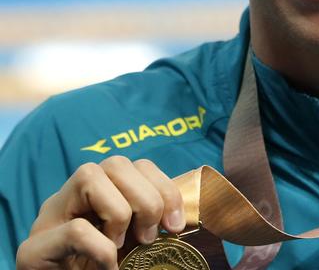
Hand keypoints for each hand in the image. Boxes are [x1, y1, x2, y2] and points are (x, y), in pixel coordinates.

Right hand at [16, 156, 185, 269]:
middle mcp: (71, 196)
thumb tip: (181, 219)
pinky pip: (78, 230)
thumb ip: (149, 222)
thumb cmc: (101, 268)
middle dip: (146, 198)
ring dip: (119, 214)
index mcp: (101, 193)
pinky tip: (108, 267)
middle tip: (148, 238)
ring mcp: (49, 218)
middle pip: (117, 162)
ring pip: (89, 175)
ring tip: (121, 248)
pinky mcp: (32, 249)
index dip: (165, 189)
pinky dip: (102, 250)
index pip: (138, 165)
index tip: (174, 225)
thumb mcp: (133, 242)